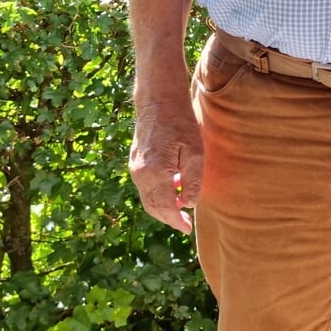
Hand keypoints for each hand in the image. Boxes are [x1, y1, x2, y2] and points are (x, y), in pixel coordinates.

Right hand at [130, 90, 201, 232]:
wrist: (158, 100)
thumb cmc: (181, 123)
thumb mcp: (196, 151)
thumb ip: (192, 180)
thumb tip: (187, 204)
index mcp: (155, 173)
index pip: (164, 208)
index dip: (176, 221)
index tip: (187, 229)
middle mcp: (140, 173)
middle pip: (153, 206)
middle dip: (169, 218)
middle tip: (185, 224)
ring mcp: (135, 167)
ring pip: (147, 197)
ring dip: (163, 206)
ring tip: (181, 207)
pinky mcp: (135, 160)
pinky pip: (145, 185)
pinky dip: (158, 193)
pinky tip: (173, 187)